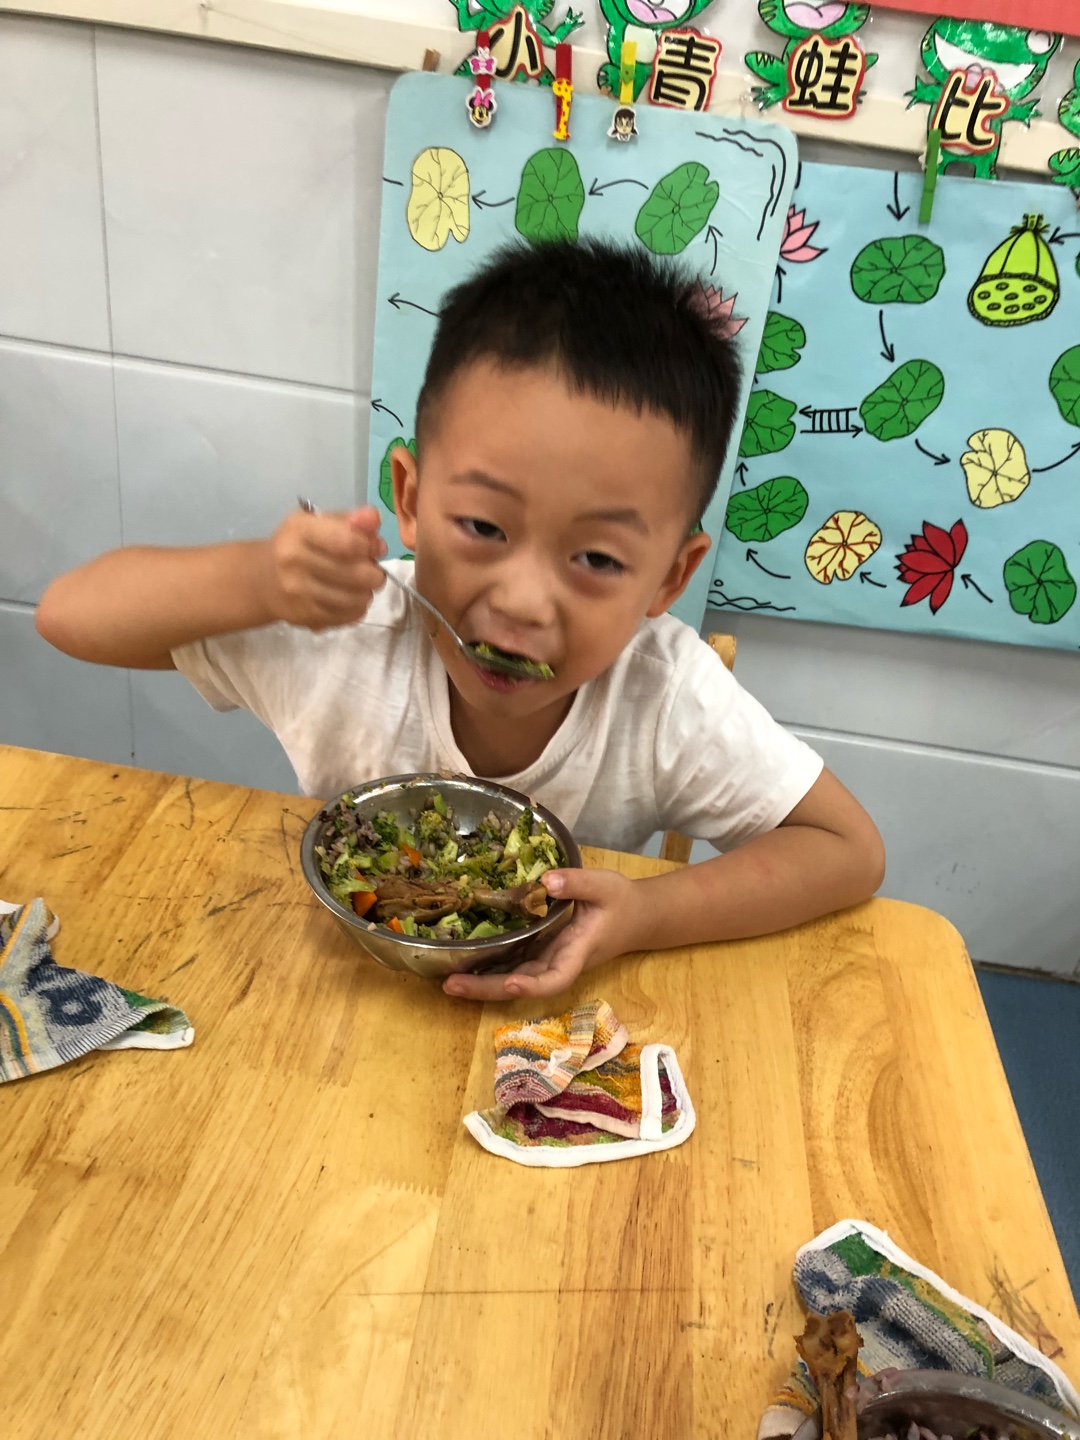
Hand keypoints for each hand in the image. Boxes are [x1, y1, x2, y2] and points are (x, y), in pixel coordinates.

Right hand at [259, 506, 386, 629]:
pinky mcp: (303, 616)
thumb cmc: (300, 544)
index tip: (374, 548)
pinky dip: (357, 608)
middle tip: (373, 571)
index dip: (370, 547)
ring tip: (362, 586)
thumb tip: (374, 519)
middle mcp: (294, 560)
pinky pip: (348, 616)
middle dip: (375, 574)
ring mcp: (297, 592)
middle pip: (357, 574)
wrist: (263, 579)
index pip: (347, 542)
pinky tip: (350, 599)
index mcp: (300, 530)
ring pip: (356, 599)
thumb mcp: (320, 523)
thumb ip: (351, 520)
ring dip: (367, 593)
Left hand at [442, 867, 641, 1002]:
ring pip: (514, 979)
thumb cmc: (621, 901)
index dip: (533, 985)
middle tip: (451, 984)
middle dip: (488, 989)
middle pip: (523, 985)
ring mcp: (549, 960)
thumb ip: (577, 882)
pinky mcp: (542, 952)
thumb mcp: (605, 885)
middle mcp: (560, 962)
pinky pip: (514, 964)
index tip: (511, 984)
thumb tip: (543, 880)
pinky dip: (489, 967)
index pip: (557, 978)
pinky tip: (462, 963)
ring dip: (482, 983)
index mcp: (578, 951)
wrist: (636, 917)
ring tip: (447, 980)